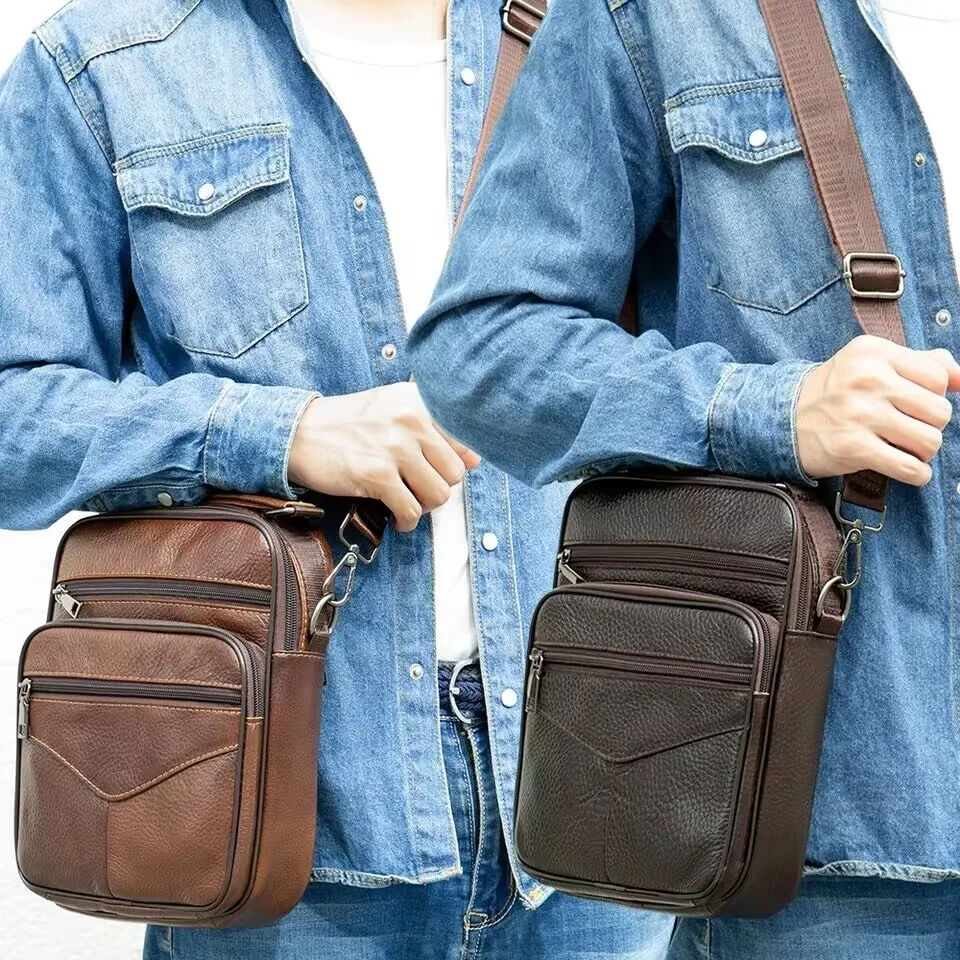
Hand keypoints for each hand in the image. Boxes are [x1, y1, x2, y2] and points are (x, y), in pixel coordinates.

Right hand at [288, 383, 480, 531]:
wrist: (299, 433)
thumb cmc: (348, 423)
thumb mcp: (392, 407)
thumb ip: (431, 424)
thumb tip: (474, 458)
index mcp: (418, 401)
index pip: (465, 440)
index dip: (456, 464)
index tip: (439, 472)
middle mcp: (411, 420)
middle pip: (455, 473)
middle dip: (439, 488)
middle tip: (419, 491)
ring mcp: (395, 448)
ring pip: (439, 495)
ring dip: (425, 507)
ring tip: (408, 503)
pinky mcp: (377, 475)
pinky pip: (412, 510)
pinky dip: (407, 521)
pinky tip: (397, 517)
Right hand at [796, 335, 959, 484]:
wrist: (783, 419)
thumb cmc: (833, 391)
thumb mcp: (869, 362)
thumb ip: (918, 362)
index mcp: (875, 354)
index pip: (938, 377)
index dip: (934, 395)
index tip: (915, 404)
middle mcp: (869, 381)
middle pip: (940, 411)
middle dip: (931, 426)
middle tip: (910, 429)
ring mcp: (861, 415)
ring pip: (930, 441)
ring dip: (924, 452)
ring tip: (907, 448)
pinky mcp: (854, 448)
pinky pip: (909, 467)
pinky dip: (916, 474)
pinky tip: (907, 469)